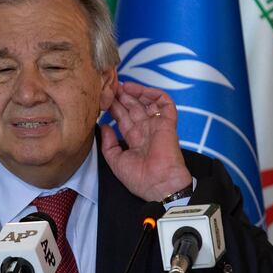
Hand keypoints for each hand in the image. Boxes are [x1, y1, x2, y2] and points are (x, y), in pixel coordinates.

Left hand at [100, 82, 191, 201]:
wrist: (159, 185)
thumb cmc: (140, 179)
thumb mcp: (116, 161)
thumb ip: (108, 144)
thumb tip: (103, 126)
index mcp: (135, 140)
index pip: (123, 118)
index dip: (115, 107)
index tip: (103, 99)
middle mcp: (146, 131)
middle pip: (133, 108)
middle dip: (122, 97)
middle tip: (110, 87)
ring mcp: (157, 126)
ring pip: (147, 102)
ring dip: (135, 93)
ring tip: (122, 87)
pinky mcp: (168, 123)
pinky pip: (165, 103)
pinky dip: (153, 94)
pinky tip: (138, 90)